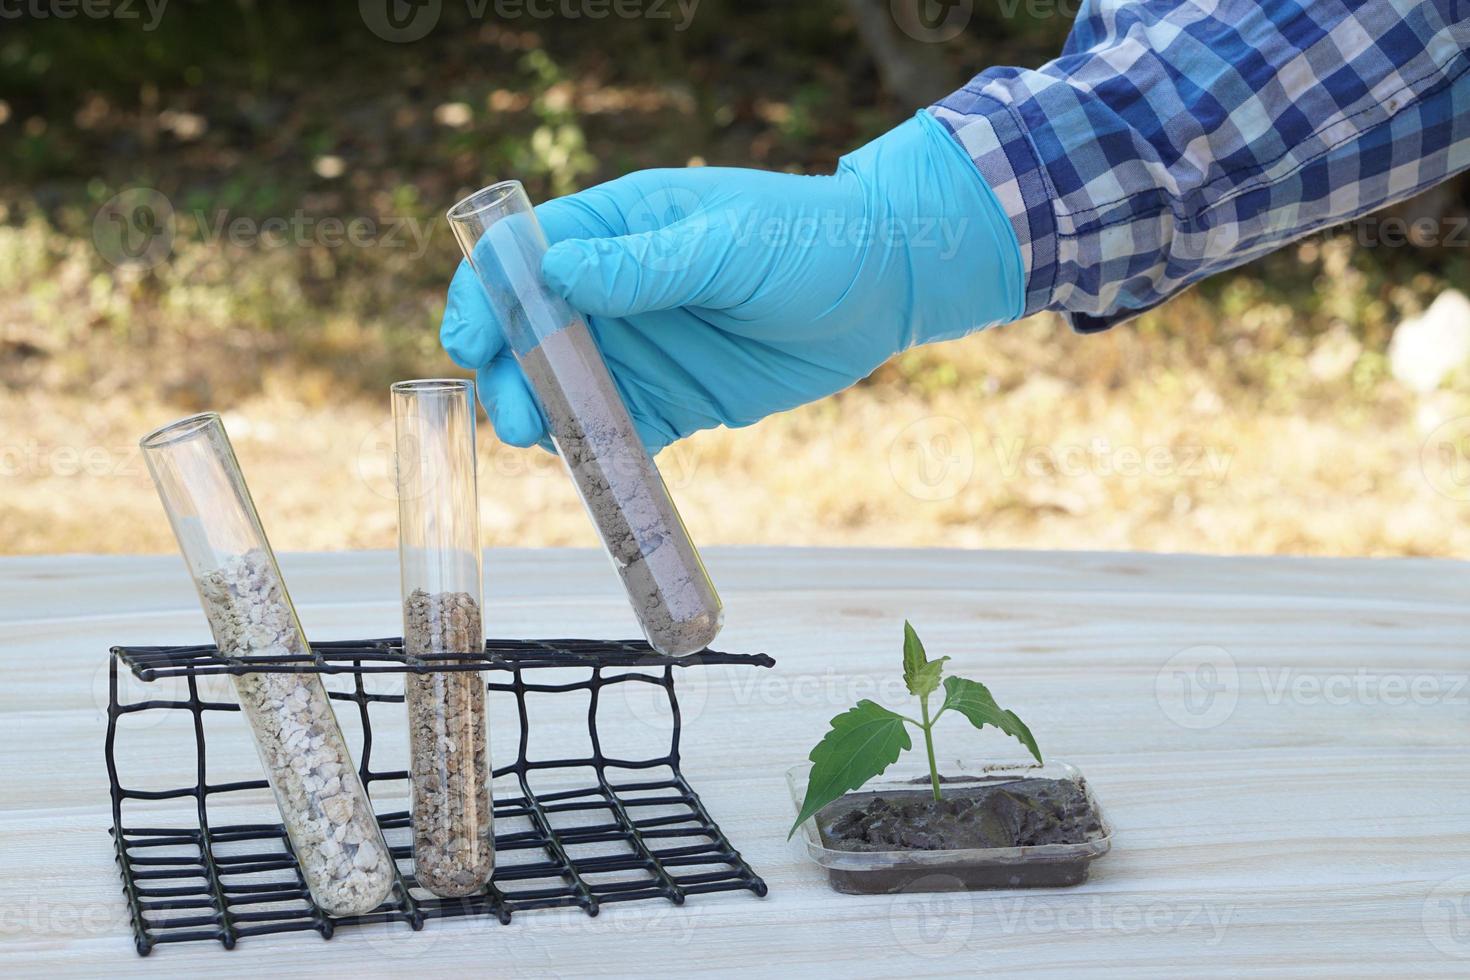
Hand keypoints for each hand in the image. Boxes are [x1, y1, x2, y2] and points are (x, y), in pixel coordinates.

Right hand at [440, 110, 1022, 452]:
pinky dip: (596, 450)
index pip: (523, 256)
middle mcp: (613, 289)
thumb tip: (553, 276)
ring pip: (563, 387)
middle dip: (508, 370)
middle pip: (528, 331)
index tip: (468, 338)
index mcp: (617, 226)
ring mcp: (640, 348)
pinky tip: (589, 466)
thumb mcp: (726, 244)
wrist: (885, 288)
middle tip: (513, 412)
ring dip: (542, 413)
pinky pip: (616, 430)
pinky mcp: (670, 400)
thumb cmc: (807, 241)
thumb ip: (643, 266)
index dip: (485, 295)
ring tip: (539, 438)